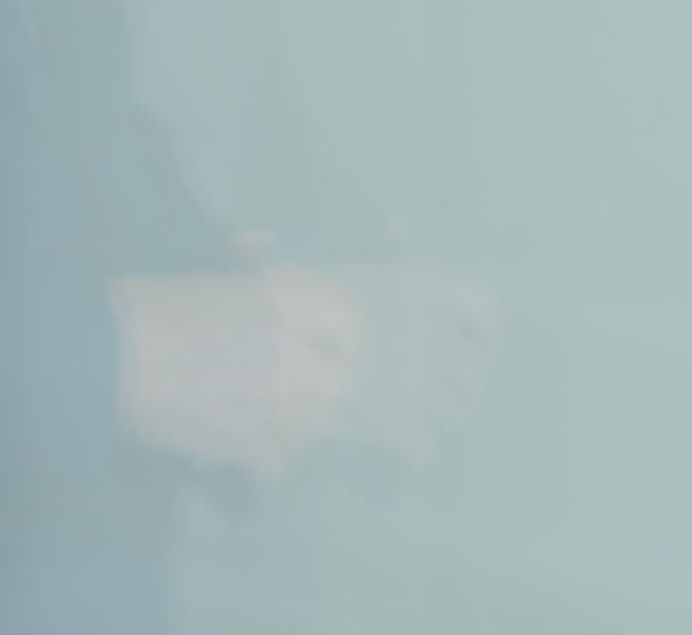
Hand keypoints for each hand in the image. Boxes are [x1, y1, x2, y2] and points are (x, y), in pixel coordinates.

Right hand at [110, 257, 502, 477]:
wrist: (214, 359)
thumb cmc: (233, 302)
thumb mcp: (259, 265)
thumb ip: (272, 254)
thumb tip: (257, 239)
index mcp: (400, 283)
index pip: (477, 300)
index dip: (473, 317)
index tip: (454, 327)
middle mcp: (420, 333)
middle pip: (471, 367)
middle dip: (453, 376)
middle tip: (422, 382)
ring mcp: (410, 386)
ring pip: (451, 410)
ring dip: (431, 413)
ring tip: (404, 414)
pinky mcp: (384, 433)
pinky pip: (418, 446)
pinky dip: (404, 451)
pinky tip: (382, 448)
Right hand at [111, 265, 363, 477]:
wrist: (107, 356)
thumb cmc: (147, 306)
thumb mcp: (201, 276)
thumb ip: (242, 269)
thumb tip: (262, 239)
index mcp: (285, 298)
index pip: (347, 320)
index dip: (343, 340)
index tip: (330, 353)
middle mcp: (295, 348)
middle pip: (331, 386)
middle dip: (311, 397)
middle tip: (281, 400)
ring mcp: (279, 400)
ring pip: (306, 429)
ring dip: (285, 432)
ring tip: (255, 429)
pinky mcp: (254, 442)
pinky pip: (276, 465)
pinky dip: (262, 468)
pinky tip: (243, 463)